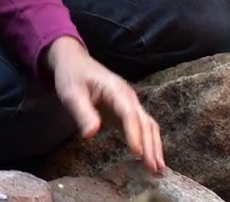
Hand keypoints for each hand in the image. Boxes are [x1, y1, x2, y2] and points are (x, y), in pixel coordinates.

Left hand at [44, 37, 164, 172]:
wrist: (75, 61)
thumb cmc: (72, 76)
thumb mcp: (71, 93)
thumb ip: (82, 113)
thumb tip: (91, 134)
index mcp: (115, 90)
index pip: (129, 113)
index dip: (134, 133)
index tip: (137, 152)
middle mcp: (128, 96)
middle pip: (145, 121)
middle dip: (151, 145)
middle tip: (154, 168)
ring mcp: (130, 102)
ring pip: (149, 124)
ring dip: (155, 145)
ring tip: (159, 168)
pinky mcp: (128, 109)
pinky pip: (144, 126)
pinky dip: (150, 141)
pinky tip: (151, 156)